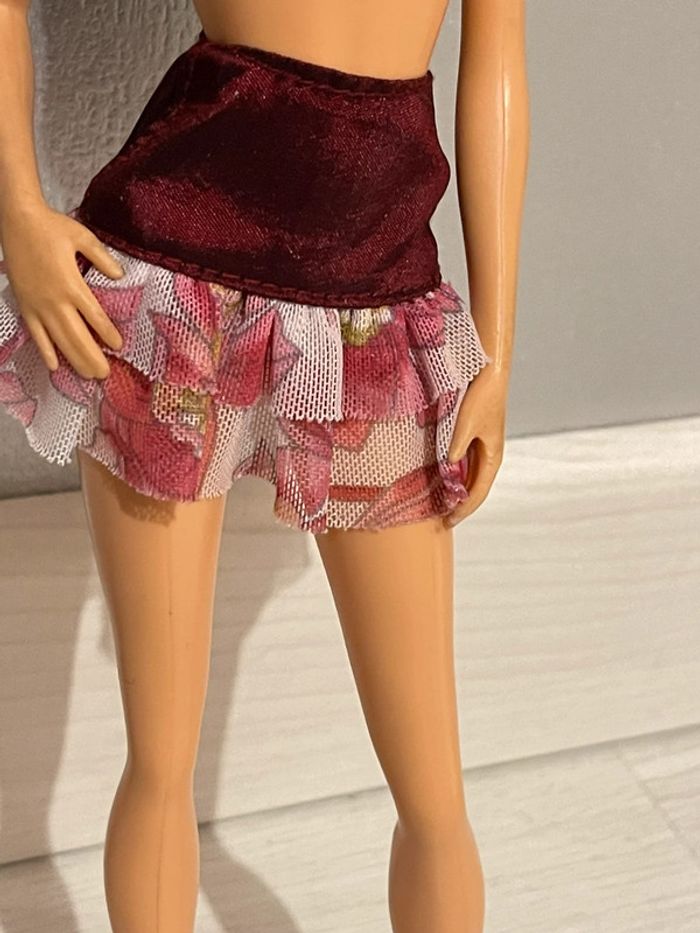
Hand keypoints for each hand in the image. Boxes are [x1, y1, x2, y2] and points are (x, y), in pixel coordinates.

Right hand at [0, 200, 124, 377]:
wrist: (16, 221)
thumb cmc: (52, 227)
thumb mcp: (83, 237)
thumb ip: (102, 258)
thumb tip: (120, 275)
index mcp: (72, 285)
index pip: (95, 317)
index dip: (107, 334)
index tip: (118, 347)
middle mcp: (55, 300)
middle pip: (77, 336)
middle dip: (92, 357)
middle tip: (106, 375)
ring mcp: (38, 305)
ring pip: (58, 340)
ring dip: (74, 359)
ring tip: (88, 375)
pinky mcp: (25, 306)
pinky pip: (36, 334)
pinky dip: (45, 351)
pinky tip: (54, 366)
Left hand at [442, 367, 507, 528]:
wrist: (489, 373)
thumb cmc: (481, 398)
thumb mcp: (465, 425)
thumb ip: (456, 447)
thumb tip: (448, 468)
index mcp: (492, 456)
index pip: (478, 493)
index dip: (464, 510)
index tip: (448, 522)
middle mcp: (489, 455)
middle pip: (475, 489)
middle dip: (460, 506)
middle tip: (442, 521)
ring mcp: (482, 447)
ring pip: (469, 478)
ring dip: (457, 493)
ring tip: (440, 505)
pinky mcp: (474, 437)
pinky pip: (464, 464)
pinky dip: (454, 476)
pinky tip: (442, 480)